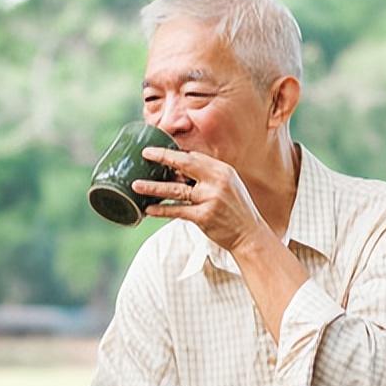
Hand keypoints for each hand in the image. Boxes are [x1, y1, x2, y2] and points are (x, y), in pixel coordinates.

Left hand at [135, 147, 267, 252]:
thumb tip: (179, 171)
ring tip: (136, 185)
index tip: (158, 151)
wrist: (250, 234)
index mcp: (223, 170)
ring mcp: (210, 199)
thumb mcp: (228, 186)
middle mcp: (217, 182)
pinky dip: (161, 210)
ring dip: (153, 187)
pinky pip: (177, 211)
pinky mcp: (204, 216)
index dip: (175, 154)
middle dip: (163, 157)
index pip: (195, 157)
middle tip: (145, 154)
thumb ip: (208, 176)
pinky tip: (149, 209)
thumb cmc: (236, 209)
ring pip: (175, 189)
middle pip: (185, 165)